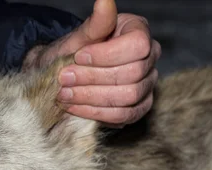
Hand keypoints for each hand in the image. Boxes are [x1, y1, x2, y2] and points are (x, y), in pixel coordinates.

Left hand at [22, 0, 160, 126]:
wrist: (61, 78)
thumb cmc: (71, 54)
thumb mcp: (77, 38)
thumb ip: (95, 24)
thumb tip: (105, 1)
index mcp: (138, 32)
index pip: (137, 44)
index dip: (106, 54)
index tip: (78, 56)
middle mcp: (149, 58)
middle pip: (132, 73)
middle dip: (92, 78)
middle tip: (63, 79)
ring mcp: (146, 85)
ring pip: (128, 97)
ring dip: (90, 97)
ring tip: (64, 94)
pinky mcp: (138, 108)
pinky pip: (124, 116)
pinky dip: (95, 113)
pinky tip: (73, 106)